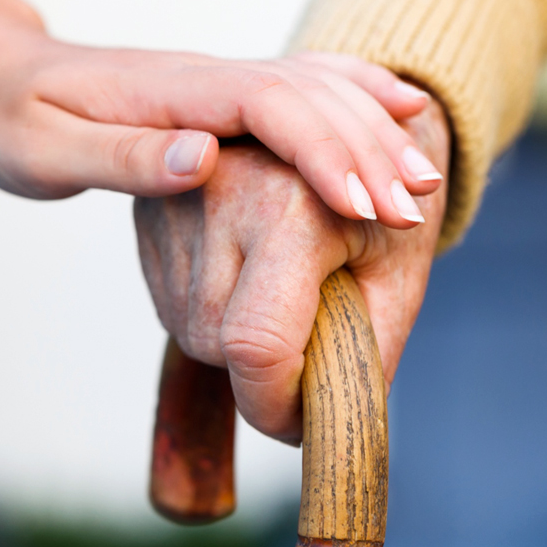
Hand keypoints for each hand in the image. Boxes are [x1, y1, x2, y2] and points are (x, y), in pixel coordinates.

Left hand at [0, 0, 442, 223]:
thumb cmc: (3, 117)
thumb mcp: (40, 151)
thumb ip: (121, 158)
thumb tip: (205, 159)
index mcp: (169, 93)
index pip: (268, 107)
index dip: (323, 151)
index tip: (365, 205)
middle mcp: (205, 78)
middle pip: (307, 97)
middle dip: (366, 150)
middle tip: (416, 209)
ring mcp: (215, 81)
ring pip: (315, 89)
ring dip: (371, 130)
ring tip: (423, 179)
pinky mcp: (216, 95)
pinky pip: (301, 86)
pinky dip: (354, 94)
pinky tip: (397, 106)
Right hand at [134, 99, 449, 442]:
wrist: (346, 120)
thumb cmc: (384, 200)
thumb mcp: (398, 275)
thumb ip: (365, 355)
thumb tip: (320, 425)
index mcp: (292, 203)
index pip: (256, 343)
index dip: (276, 405)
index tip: (302, 423)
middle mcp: (218, 189)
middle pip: (217, 344)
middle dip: (263, 371)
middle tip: (312, 338)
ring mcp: (174, 195)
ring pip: (189, 329)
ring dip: (234, 342)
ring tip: (284, 292)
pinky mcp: (148, 207)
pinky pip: (171, 301)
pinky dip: (212, 312)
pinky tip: (248, 275)